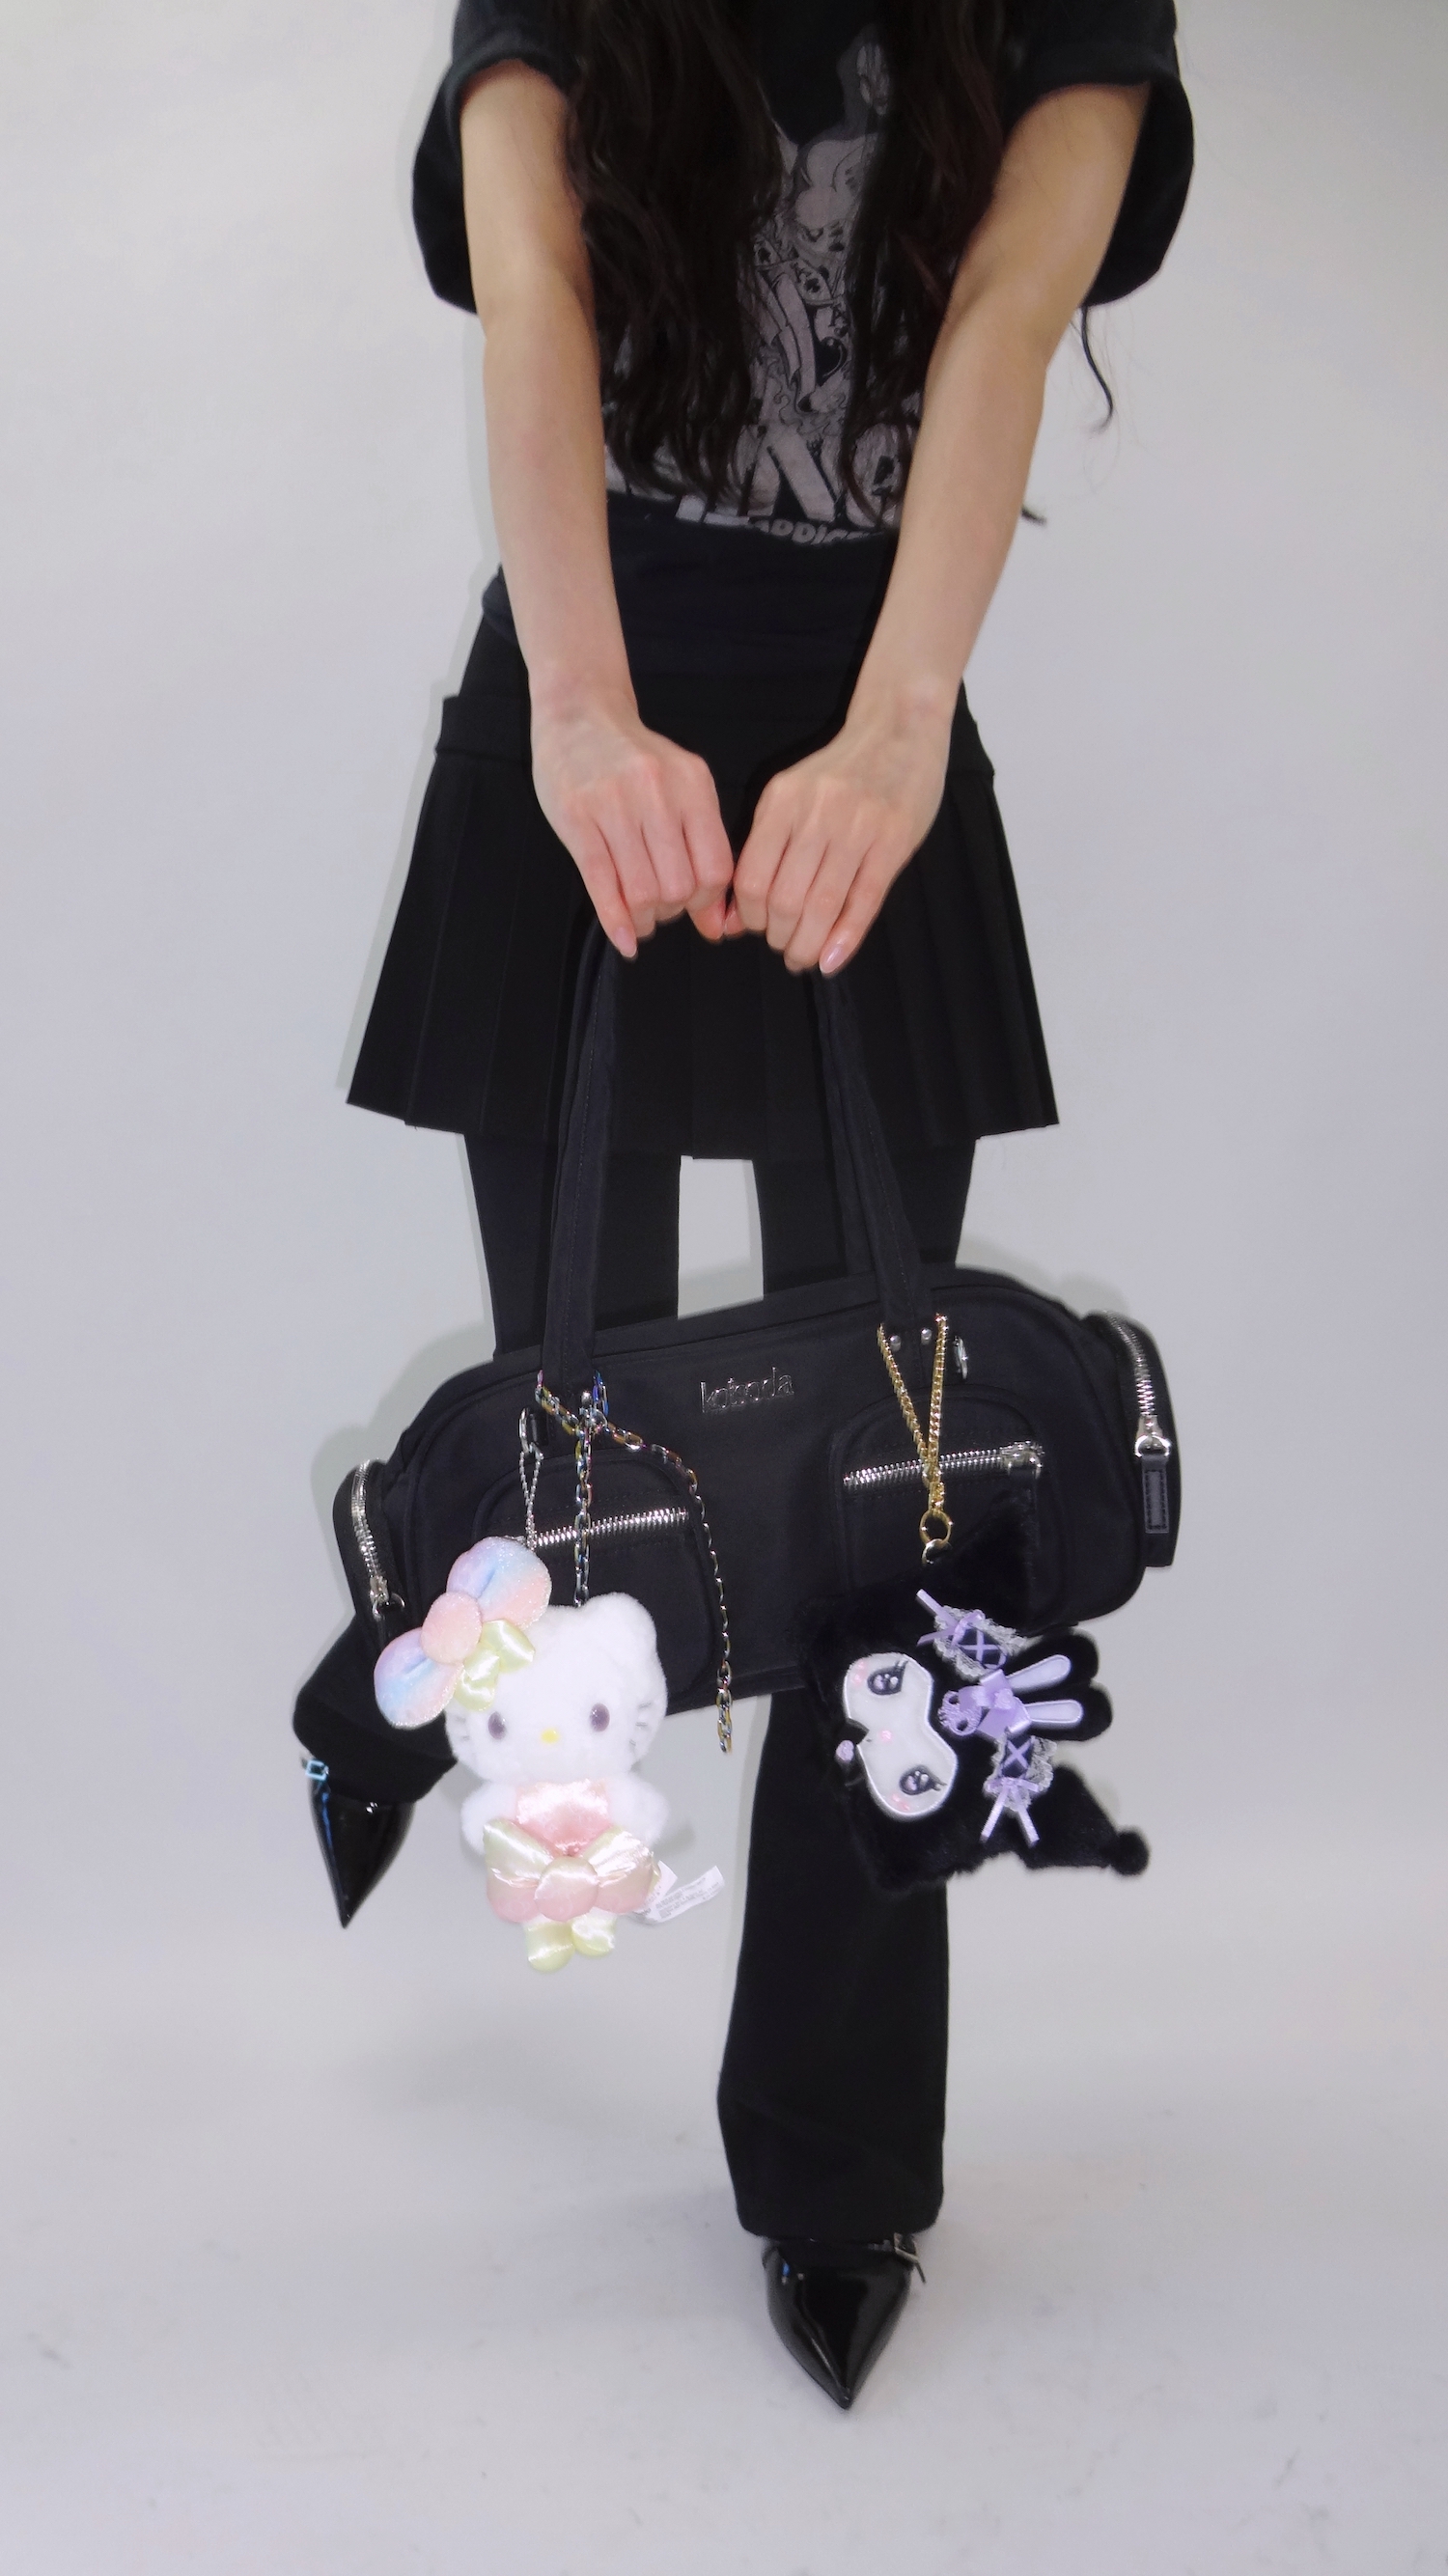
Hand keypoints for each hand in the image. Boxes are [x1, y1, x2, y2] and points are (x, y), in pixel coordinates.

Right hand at [530, 692, 734, 957]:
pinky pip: (601, 882)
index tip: (693, 904)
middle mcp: (658, 793)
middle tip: (662, 908)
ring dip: (644, 918)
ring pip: (642, 889)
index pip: (716, 868)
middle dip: (673, 911)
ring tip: (640, 916)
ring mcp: (615, 804)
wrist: (581, 714)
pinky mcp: (577, 818)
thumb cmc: (635, 761)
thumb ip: (703, 851)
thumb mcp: (682, 792)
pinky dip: (615, 921)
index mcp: (693, 785)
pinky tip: (623, 938)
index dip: (708, 901)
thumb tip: (717, 925)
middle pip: (680, 885)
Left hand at [725, 691, 952, 973]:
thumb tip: (735, 915)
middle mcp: (816, 813)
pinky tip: (833, 959)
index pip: (751, 877)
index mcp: (782, 801)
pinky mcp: (894, 840)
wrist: (899, 729)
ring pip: (823, 905)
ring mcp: (858, 826)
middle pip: (784, 898)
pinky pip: (864, 901)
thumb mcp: (792, 795)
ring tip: (805, 956)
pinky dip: (846, 938)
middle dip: (779, 935)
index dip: (750, 916)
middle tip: (784, 946)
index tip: (757, 928)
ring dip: (808, 943)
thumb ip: (766, 847)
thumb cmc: (840, 771)